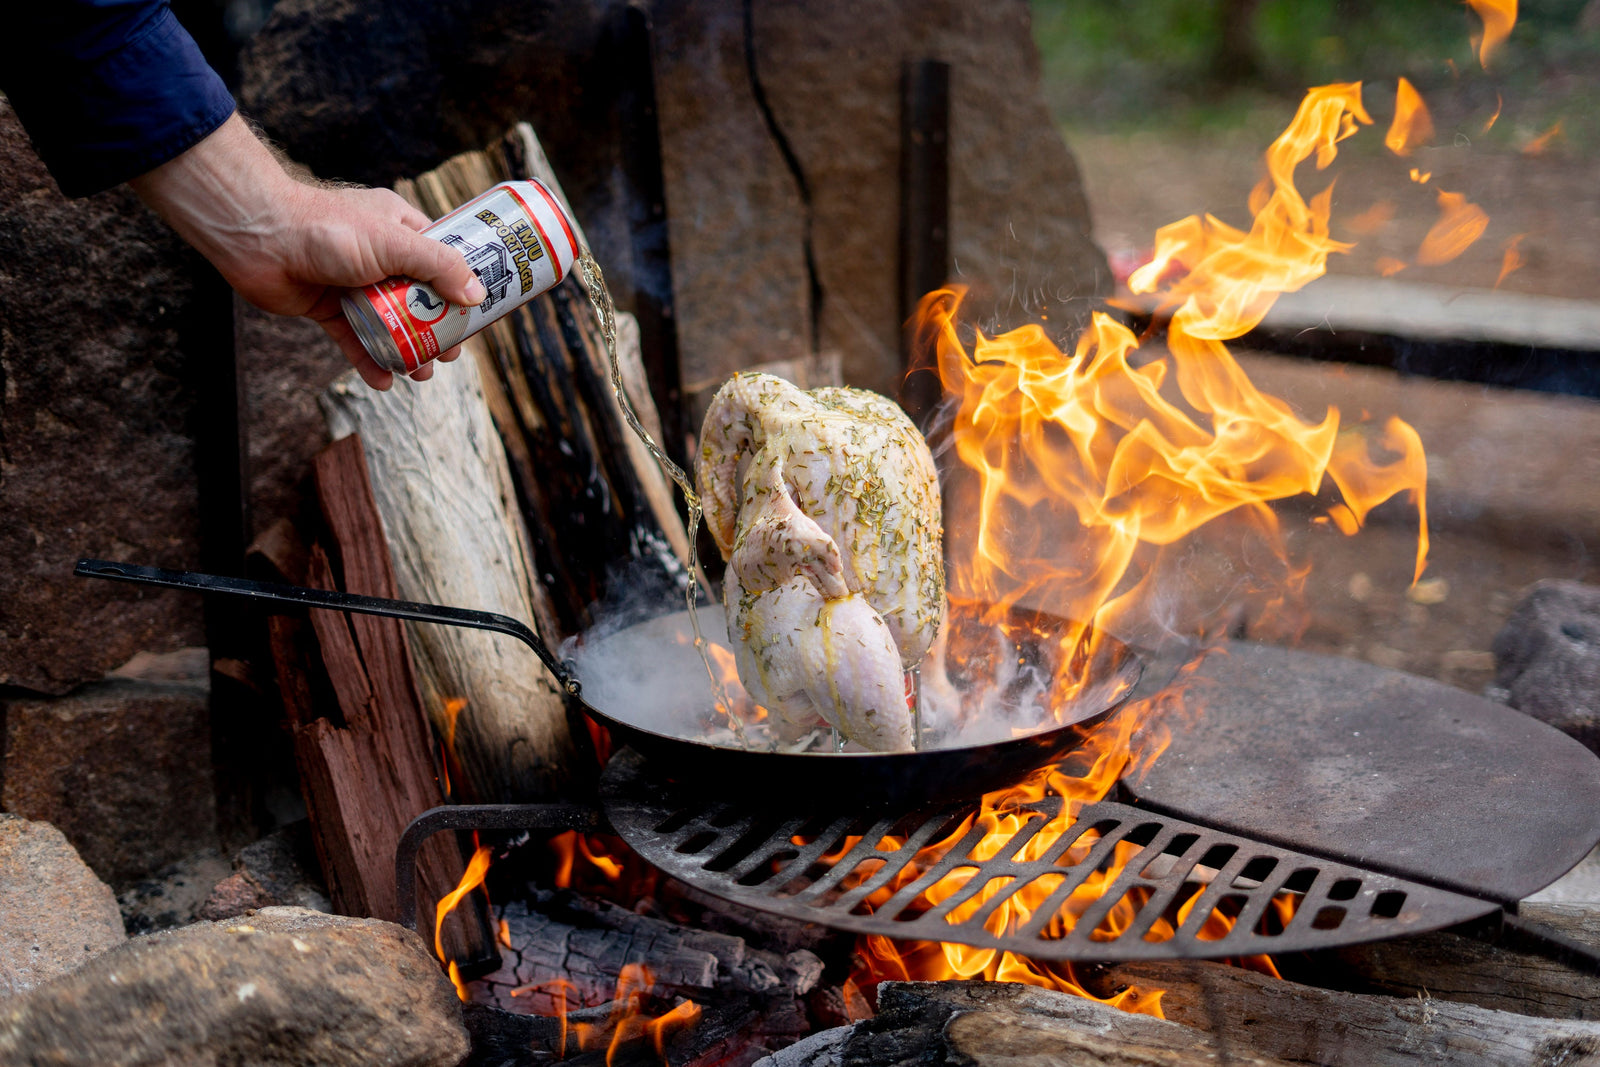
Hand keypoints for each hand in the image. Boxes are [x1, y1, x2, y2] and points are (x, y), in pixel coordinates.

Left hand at [130, 113, 482, 388]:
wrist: (260, 240)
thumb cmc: (327, 229)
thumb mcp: (396, 244)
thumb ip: (439, 268)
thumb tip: (476, 296)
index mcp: (399, 228)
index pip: (441, 258)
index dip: (461, 286)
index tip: (477, 313)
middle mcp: (379, 256)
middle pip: (420, 298)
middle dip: (438, 329)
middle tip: (451, 353)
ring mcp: (354, 284)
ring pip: (391, 323)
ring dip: (408, 350)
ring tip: (421, 374)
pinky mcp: (329, 309)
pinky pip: (355, 340)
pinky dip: (370, 361)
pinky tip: (384, 382)